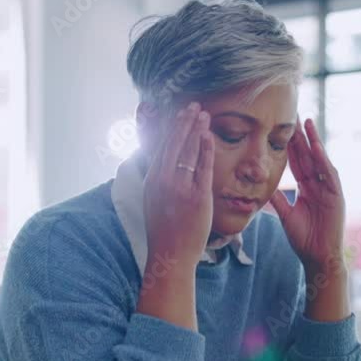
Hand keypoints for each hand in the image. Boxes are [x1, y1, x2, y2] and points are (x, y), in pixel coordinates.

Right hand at [143, 102, 214, 270]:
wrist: (169, 254)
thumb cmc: (164, 228)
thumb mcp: (153, 198)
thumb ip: (159, 178)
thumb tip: (164, 161)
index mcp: (152, 179)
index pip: (162, 146)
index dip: (171, 127)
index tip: (179, 114)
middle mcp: (163, 180)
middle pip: (174, 143)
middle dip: (184, 122)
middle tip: (193, 106)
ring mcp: (180, 188)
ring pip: (188, 151)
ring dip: (196, 130)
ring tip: (203, 115)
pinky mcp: (197, 197)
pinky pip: (203, 167)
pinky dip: (206, 150)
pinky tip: (208, 136)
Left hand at [269, 118, 345, 272]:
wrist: (318, 257)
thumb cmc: (304, 240)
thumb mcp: (286, 216)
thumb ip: (278, 200)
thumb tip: (264, 187)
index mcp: (307, 188)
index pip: (297, 162)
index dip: (290, 146)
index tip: (282, 128)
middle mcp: (319, 185)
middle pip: (308, 156)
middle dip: (301, 137)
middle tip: (294, 115)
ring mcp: (329, 189)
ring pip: (319, 160)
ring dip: (314, 141)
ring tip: (307, 122)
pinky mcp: (336, 196)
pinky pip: (329, 175)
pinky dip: (323, 160)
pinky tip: (317, 147)